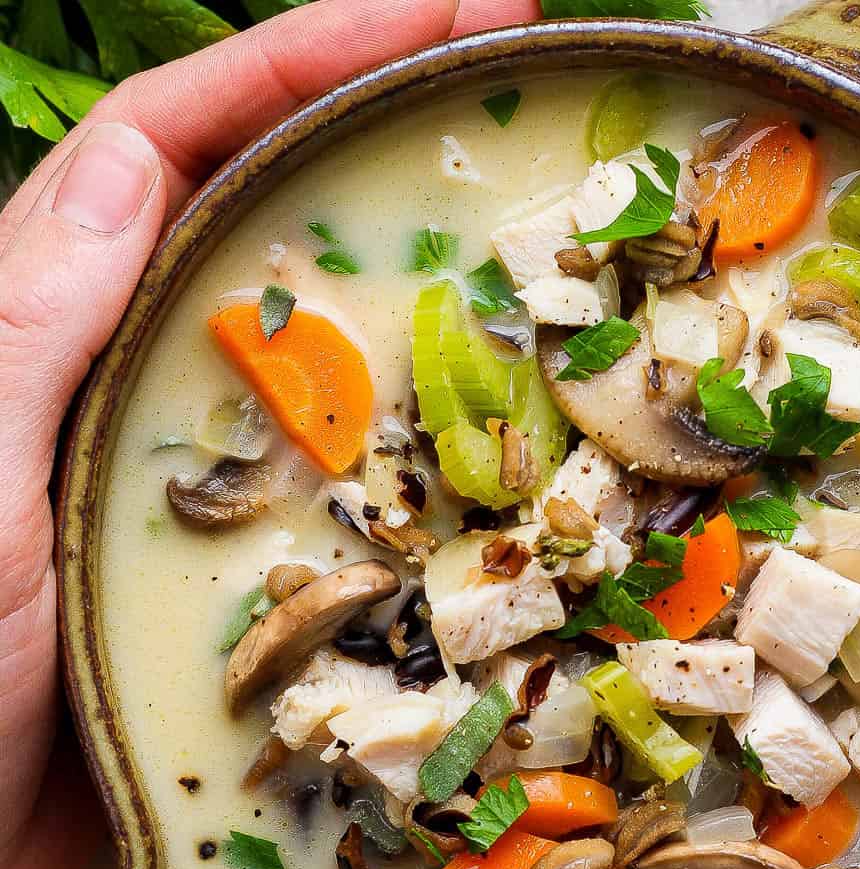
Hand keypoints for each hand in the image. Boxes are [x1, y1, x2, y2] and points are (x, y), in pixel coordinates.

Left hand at [0, 0, 539, 868]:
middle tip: (530, 87)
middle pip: (279, 210)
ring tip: (546, 234)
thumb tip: (128, 160)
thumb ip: (30, 329)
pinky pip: (366, 477)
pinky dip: (435, 443)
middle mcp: (147, 372)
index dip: (312, 54)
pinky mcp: (261, 561)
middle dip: (396, 127)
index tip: (451, 10)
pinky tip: (508, 438)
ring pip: (338, 342)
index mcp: (62, 321)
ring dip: (434, 278)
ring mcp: (216, 468)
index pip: (187, 137)